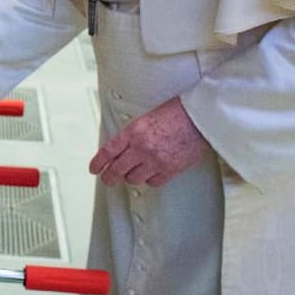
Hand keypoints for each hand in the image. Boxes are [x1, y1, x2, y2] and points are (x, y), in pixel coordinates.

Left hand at [89, 97, 210, 186]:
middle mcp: (142, 148)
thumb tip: (123, 147)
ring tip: (131, 174)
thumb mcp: (147, 117)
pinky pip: (153, 182)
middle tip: (107, 179)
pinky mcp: (170, 169)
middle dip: (109, 177)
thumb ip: (134, 134)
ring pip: (133, 178)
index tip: (94, 168)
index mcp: (134, 131)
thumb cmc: (178, 112)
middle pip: (117, 170)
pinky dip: (149, 179)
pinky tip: (150, 174)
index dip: (98, 162)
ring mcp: (156, 160)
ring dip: (130, 177)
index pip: (108, 151)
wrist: (200, 118)